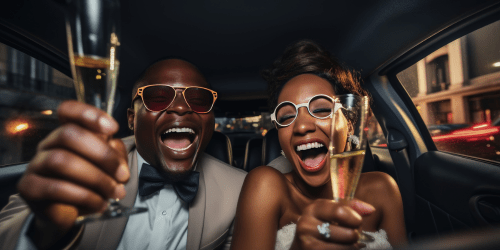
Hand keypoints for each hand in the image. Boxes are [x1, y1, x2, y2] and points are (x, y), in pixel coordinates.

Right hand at [17, 101, 129, 247]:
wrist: (66, 214)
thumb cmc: (87, 185)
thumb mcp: (107, 167)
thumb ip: (115, 155)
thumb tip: (118, 160)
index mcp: (67, 133)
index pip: (67, 111)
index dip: (88, 114)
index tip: (113, 129)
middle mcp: (49, 144)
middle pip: (68, 134)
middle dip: (102, 154)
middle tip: (122, 174)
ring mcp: (36, 165)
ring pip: (62, 161)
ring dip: (96, 178)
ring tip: (114, 192)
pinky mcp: (29, 188)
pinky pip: (56, 188)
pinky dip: (85, 196)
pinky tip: (99, 203)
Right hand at [291, 199, 374, 249]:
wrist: (304, 244)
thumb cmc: (323, 224)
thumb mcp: (332, 211)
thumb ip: (351, 207)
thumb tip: (371, 209)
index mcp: (313, 209)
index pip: (340, 212)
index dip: (355, 219)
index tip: (357, 222)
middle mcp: (306, 225)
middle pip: (349, 234)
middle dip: (356, 236)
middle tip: (351, 235)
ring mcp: (308, 244)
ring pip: (347, 248)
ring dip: (352, 247)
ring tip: (346, 243)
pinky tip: (339, 248)